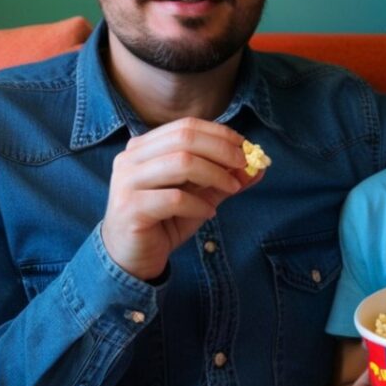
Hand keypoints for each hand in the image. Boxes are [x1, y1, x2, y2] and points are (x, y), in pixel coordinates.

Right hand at [102, 117, 257, 279]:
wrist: (131, 258)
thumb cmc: (164, 221)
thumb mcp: (200, 196)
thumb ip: (224, 179)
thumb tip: (259, 167)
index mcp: (144, 147)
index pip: (186, 126)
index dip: (219, 133)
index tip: (245, 147)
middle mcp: (131, 158)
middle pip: (185, 138)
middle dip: (222, 150)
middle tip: (245, 165)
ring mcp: (126, 182)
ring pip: (180, 163)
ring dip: (215, 175)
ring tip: (232, 189)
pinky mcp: (130, 208)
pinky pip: (174, 198)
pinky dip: (199, 204)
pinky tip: (209, 213)